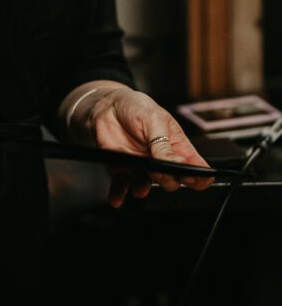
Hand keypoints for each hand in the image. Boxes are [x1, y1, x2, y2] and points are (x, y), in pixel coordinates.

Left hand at [83, 88, 214, 207]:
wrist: (107, 106)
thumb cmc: (135, 107)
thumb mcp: (154, 119)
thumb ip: (163, 143)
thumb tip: (177, 162)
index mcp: (176, 146)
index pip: (196, 167)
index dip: (199, 177)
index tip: (195, 180)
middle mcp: (161, 160)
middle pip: (173, 181)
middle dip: (168, 180)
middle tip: (160, 170)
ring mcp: (142, 166)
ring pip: (148, 187)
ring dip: (144, 189)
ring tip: (140, 185)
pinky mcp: (123, 170)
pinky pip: (122, 186)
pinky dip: (119, 194)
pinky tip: (117, 199)